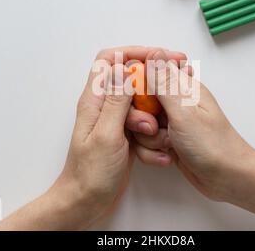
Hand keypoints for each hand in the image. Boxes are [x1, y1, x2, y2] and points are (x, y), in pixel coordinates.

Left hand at [50, 46, 187, 228]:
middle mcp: (104, 106)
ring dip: (151, 114)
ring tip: (153, 132)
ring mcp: (114, 119)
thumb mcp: (106, 135)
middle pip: (129, 78)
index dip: (133, 53)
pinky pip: (142, 121)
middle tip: (167, 94)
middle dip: (150, 84)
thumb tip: (125, 69)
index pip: (110, 60)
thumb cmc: (91, 173)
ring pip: (139, 101)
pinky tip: (156, 148)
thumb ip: (117, 101)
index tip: (157, 58)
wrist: (87, 200)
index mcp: (94, 100)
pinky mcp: (124, 133)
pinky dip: (153, 129)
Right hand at [128, 49, 254, 201]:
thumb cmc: (213, 145)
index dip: (135, 85)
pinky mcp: (166, 140)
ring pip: (139, 123)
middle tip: (153, 127)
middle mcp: (175, 102)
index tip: (136, 100)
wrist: (226, 178)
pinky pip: (145, 141)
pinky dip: (151, 151)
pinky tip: (166, 156)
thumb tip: (154, 53)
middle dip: (140, 118)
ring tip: (166, 144)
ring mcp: (170, 122)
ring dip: (147, 138)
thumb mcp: (184, 111)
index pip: (148, 73)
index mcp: (182, 87)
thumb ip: (164, 83)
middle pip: (139, 101)